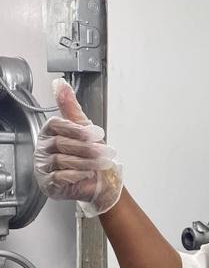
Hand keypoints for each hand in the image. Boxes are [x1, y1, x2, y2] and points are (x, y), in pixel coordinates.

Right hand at [33, 79, 123, 216]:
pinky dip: (77, 175)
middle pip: (62, 143)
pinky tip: (87, 174)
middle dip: (87, 148)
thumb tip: (60, 84)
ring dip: (86, 162)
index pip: (57, 125)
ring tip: (101, 163)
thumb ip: (71, 106)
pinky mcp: (48, 183)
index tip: (96, 134)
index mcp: (50, 132)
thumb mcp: (83, 127)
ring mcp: (44, 166)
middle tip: (105, 151)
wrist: (98, 181)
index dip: (77, 130)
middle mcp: (44, 148)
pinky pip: (60, 177)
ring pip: (63, 160)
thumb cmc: (90, 154)